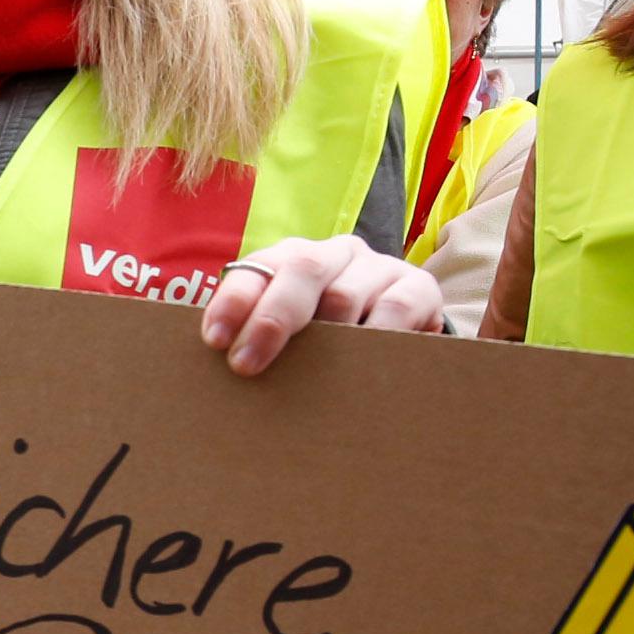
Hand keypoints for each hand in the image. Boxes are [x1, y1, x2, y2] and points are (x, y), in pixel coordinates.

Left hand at [198, 235, 445, 376]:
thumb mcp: (293, 337)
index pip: (255, 269)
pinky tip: (361, 367)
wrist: (403, 335)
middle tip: (247, 365)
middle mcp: (333, 254)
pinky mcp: (417, 287)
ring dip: (323, 338)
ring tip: (308, 378)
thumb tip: (221, 374)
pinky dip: (375, 336)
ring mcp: (377, 267)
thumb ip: (259, 341)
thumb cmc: (328, 340)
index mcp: (291, 260)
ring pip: (344, 294)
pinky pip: (394, 308)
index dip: (233, 302)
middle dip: (270, 318)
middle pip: (301, 268)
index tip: (215, 341)